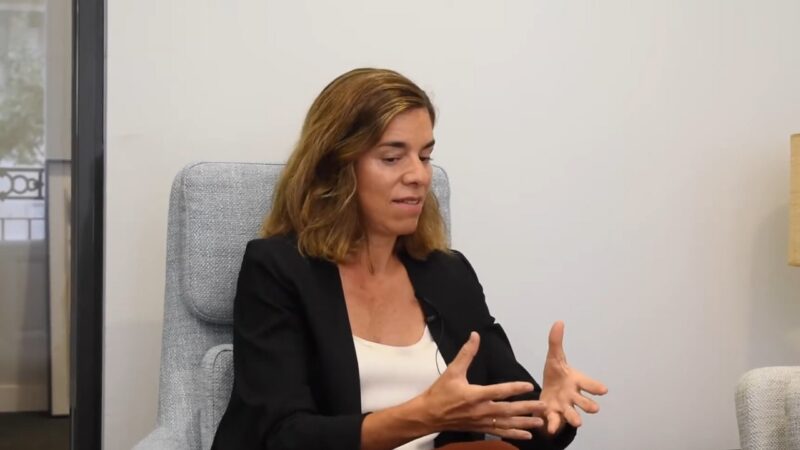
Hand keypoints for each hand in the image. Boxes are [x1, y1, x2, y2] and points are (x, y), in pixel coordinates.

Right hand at [420, 332, 546, 439]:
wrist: (429, 415)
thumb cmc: (440, 393)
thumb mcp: (452, 371)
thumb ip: (466, 353)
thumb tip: (475, 336)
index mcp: (475, 395)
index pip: (499, 391)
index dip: (515, 388)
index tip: (529, 386)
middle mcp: (481, 410)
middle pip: (508, 410)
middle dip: (527, 409)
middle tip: (543, 407)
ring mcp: (481, 421)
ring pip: (507, 423)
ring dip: (524, 423)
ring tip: (540, 423)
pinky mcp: (481, 428)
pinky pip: (500, 432)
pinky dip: (514, 433)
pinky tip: (527, 435)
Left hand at [540, 321, 607, 433]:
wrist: (548, 393)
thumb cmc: (556, 375)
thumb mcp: (554, 357)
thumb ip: (556, 342)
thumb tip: (559, 321)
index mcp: (576, 382)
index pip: (589, 384)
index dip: (596, 387)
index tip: (604, 389)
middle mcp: (573, 396)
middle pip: (584, 402)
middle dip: (589, 405)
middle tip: (595, 408)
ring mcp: (564, 407)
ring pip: (572, 414)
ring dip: (575, 418)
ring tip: (578, 422)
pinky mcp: (553, 415)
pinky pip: (554, 422)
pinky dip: (553, 426)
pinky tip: (550, 430)